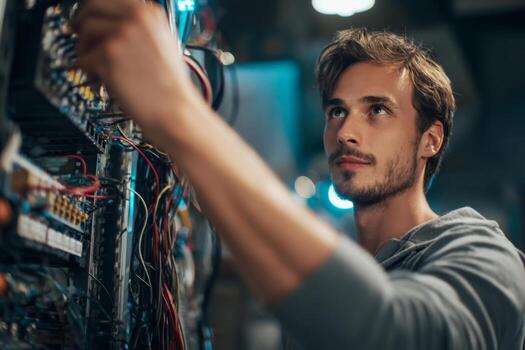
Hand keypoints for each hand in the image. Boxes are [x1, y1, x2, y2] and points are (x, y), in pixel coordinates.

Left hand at [74, 0, 198, 132]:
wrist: (175, 110)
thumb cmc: (171, 87)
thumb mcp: (163, 44)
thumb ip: (139, 29)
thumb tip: (111, 25)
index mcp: (150, 13)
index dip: (96, 10)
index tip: (89, 18)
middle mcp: (136, 19)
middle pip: (92, 7)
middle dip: (82, 22)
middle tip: (78, 35)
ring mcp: (121, 36)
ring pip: (84, 32)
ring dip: (85, 50)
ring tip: (96, 67)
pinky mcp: (108, 56)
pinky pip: (82, 58)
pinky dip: (87, 71)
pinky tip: (99, 80)